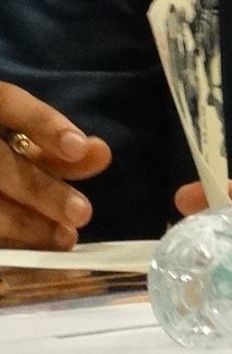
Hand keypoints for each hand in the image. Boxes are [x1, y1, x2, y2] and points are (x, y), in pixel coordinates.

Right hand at [0, 82, 112, 249]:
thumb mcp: (15, 130)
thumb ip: (54, 142)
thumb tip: (100, 155)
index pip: (13, 104)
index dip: (47, 126)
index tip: (80, 148)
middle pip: (0, 164)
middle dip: (41, 190)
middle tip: (82, 213)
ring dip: (23, 224)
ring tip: (63, 239)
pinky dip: (6, 239)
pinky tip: (29, 249)